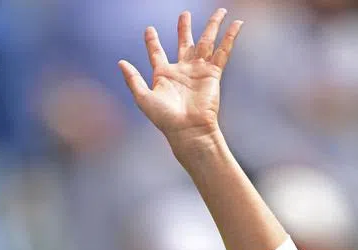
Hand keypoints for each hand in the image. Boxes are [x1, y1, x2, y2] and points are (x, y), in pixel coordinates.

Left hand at [118, 9, 243, 155]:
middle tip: (185, 15)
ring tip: (219, 11)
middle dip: (184, 28)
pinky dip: (230, 37)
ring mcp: (199, 71)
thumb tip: (121, 62)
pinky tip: (236, 24)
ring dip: (213, 26)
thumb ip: (133, 79)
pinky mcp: (213, 74)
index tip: (149, 29)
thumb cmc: (165, 118)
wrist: (188, 129)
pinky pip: (222, 51)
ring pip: (207, 42)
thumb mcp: (143, 97)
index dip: (152, 41)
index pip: (157, 52)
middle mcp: (182, 70)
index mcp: (164, 74)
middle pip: (185, 43)